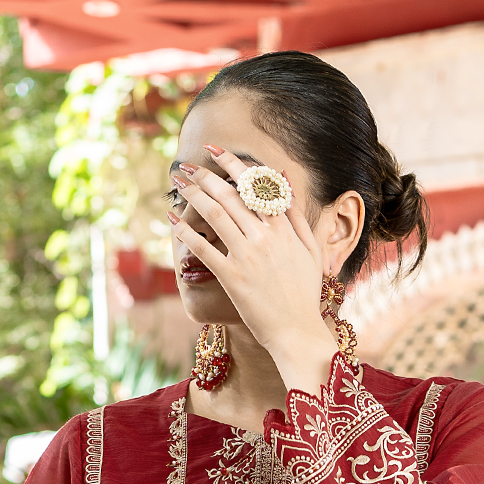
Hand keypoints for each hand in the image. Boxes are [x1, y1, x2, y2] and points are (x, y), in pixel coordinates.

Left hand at [170, 150, 337, 396]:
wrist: (298, 333)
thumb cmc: (305, 294)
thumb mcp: (311, 251)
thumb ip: (296, 215)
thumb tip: (284, 180)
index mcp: (284, 227)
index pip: (255, 184)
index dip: (232, 163)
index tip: (215, 150)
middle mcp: (265, 236)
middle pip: (230, 195)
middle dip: (205, 176)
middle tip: (187, 167)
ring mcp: (248, 256)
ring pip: (215, 215)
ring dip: (193, 195)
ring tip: (178, 185)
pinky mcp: (232, 277)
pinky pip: (204, 249)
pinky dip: (186, 232)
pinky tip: (173, 221)